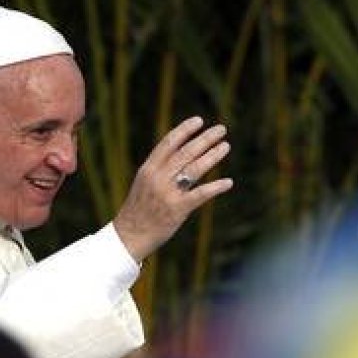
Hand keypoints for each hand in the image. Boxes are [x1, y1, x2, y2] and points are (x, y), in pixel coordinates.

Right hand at [113, 116, 233, 261]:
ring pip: (194, 169)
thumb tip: (180, 154)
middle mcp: (158, 178)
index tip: (199, 121)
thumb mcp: (143, 183)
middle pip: (186, 152)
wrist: (129, 236)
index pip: (168, 143)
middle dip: (205, 139)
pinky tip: (228, 182)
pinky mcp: (177, 210)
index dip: (184, 130)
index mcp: (148, 169)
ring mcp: (168, 193)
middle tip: (221, 129)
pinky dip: (216, 187)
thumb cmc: (138, 210)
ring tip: (226, 146)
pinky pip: (200, 195)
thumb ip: (159, 169)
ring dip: (212, 156)